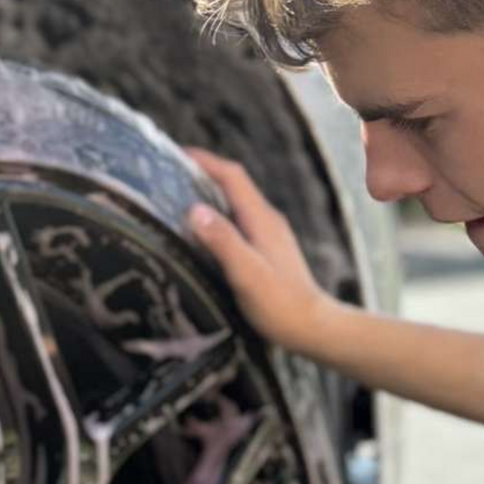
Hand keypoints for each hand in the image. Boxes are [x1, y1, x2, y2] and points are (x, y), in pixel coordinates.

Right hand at [183, 146, 339, 352]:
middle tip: (169, 173)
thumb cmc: (280, 305)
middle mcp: (268, 220)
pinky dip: (218, 215)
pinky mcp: (269, 250)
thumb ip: (222, 241)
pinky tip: (204, 232)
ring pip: (236, 203)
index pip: (232, 176)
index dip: (204, 162)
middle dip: (203, 173)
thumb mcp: (247, 274)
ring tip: (179, 197)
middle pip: (233, 185)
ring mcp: (270, 235)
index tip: (175, 154)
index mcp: (262, 219)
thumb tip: (193, 209)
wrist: (314, 329)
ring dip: (210, 194)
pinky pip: (239, 221)